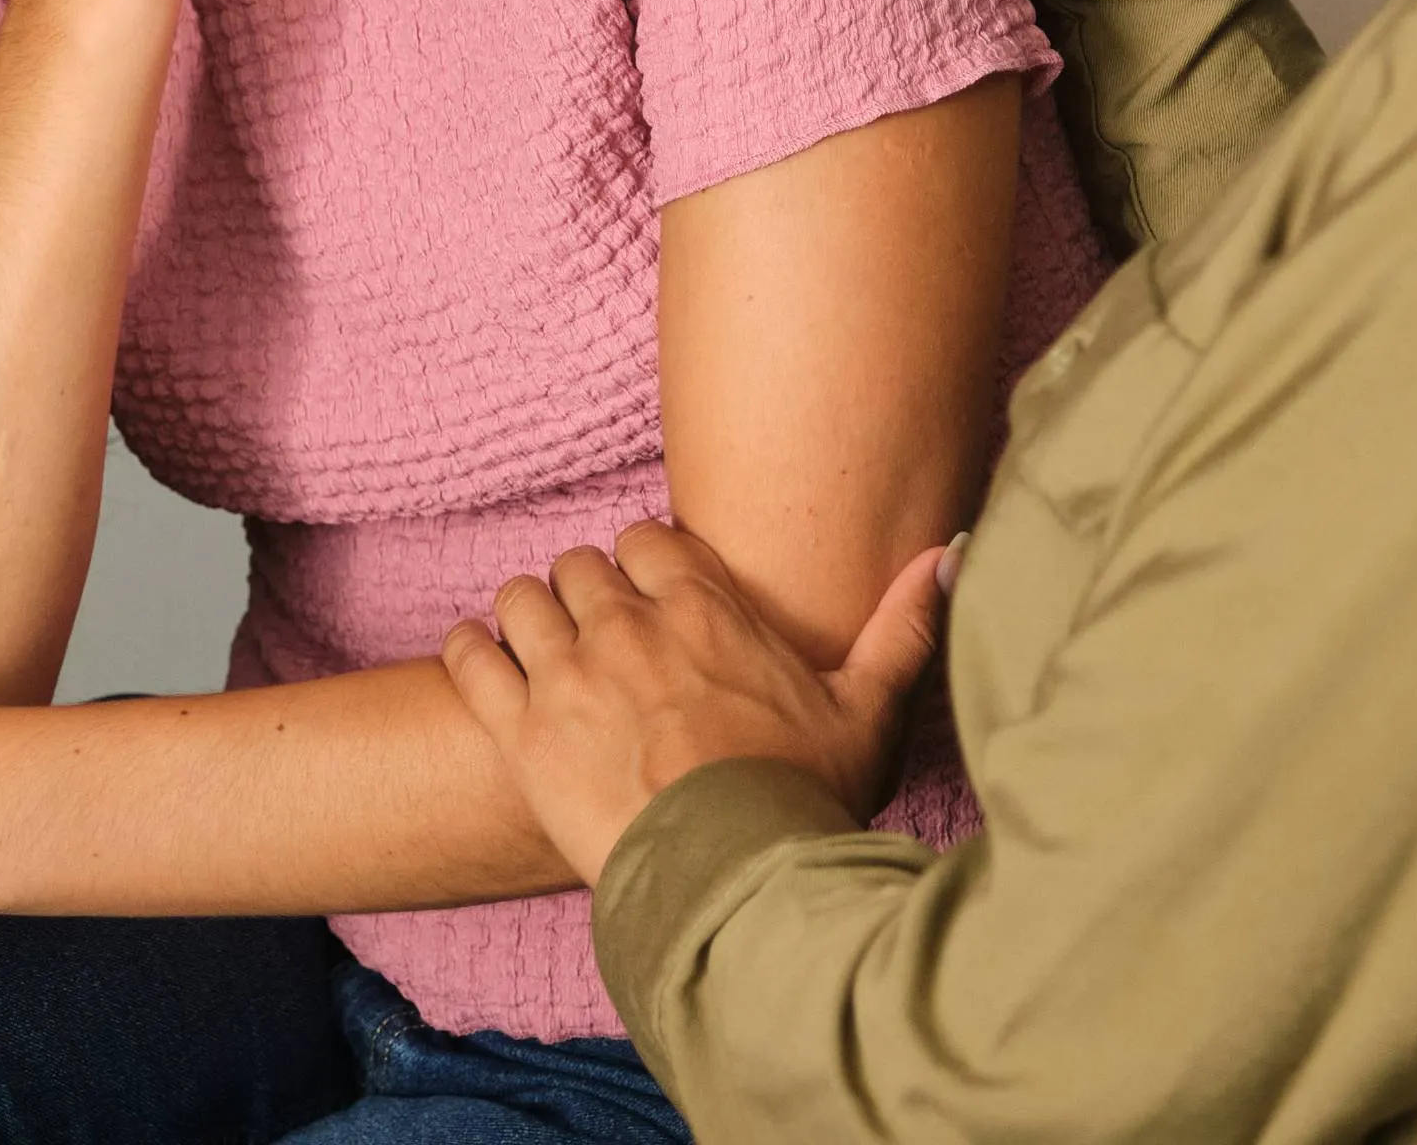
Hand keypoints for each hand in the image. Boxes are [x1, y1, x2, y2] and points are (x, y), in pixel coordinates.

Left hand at [440, 520, 951, 885]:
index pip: (647, 538)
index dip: (643, 562)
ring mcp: (569, 673)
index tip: (650, 593)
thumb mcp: (867, 712)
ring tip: (539, 649)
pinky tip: (483, 665)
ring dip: (526, 616)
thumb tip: (947, 556)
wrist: (731, 878)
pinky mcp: (520, 730)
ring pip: (520, 599)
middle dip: (586, 591)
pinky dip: (469, 653)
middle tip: (597, 634)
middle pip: (580, 564)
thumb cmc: (799, 798)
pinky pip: (470, 658)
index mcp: (704, 607)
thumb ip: (903, 627)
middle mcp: (629, 624)